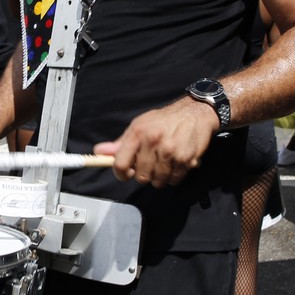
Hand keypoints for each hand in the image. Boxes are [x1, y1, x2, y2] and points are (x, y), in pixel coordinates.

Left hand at [94, 98, 219, 188]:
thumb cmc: (164, 120)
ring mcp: (170, 152)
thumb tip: (99, 152)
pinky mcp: (186, 159)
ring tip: (164, 163)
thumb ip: (120, 143)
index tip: (126, 174)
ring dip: (160, 177)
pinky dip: (174, 176)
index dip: (121, 174)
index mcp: (138, 133)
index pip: (121, 164)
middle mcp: (153, 142)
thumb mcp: (139, 125)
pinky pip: (174, 180)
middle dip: (144, 174)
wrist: (196, 113)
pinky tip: (176, 163)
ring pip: (158, 182)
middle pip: (141, 177)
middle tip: (150, 164)